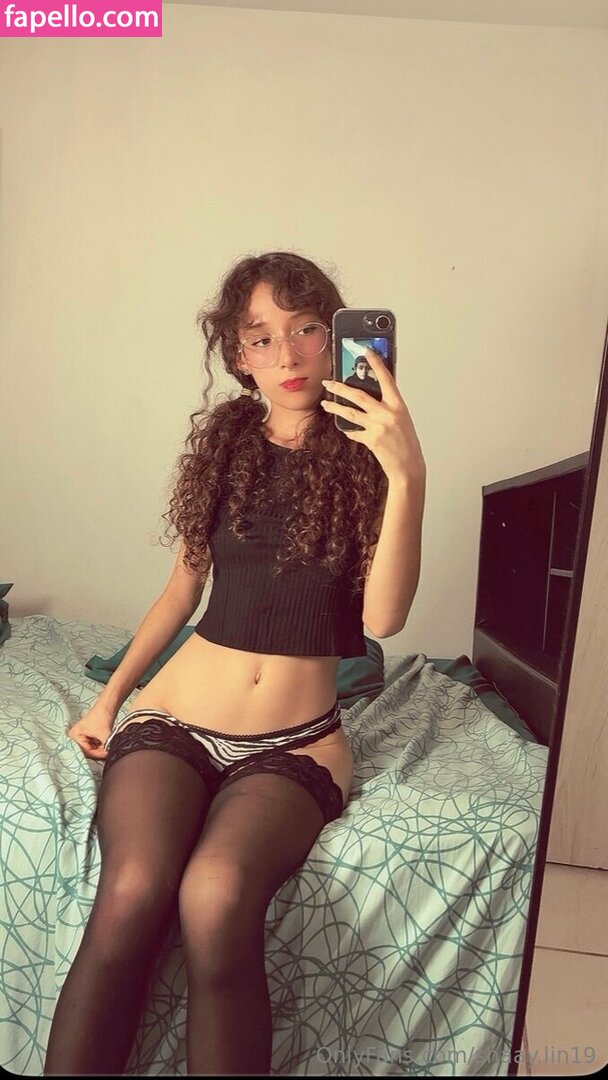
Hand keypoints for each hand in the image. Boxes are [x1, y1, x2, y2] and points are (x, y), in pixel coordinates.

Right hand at [67, 698, 115, 759]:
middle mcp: (74, 737)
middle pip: (88, 751)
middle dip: (99, 751)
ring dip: (100, 748)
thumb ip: (106, 747)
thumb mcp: (104, 734)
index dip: (98, 754)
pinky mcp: (87, 736)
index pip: (85, 752)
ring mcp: (80, 737)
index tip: (107, 754)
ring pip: (92, 749)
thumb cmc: (102, 715)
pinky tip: (105, 742)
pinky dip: (100, 745)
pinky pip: (93, 745)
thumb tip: (110, 756)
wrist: (107, 705)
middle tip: (108, 750)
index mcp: (74, 736)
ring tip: (108, 744)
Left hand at [321, 347, 425, 483]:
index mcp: (398, 405)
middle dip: (340, 387)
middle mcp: (387, 414)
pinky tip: (345, 428)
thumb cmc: (407, 443)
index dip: (376, 363)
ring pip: (350, 413)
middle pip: (358, 395)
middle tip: (328, 382)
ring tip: (325, 403)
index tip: (367, 352)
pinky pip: (354, 432)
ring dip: (335, 407)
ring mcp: (377, 427)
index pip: (386, 379)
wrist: (408, 466)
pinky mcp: (370, 440)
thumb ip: (389, 406)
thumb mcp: (402, 419)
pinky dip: (349, 430)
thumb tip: (375, 395)